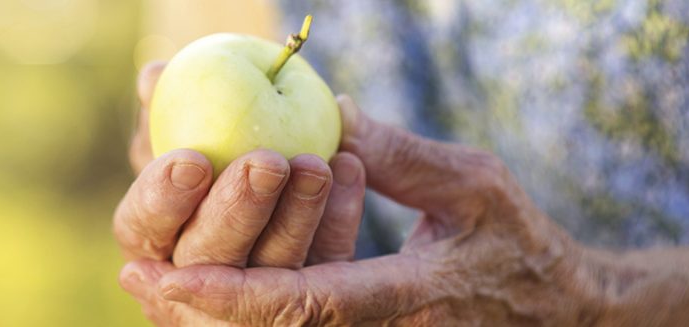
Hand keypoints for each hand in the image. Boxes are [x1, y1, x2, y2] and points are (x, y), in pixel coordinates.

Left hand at [121, 95, 599, 324]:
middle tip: (135, 268)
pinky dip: (237, 294)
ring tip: (147, 266)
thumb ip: (398, 154)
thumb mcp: (471, 183)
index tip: (164, 273)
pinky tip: (196, 268)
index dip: (227, 294)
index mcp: (404, 299)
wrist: (554, 312)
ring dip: (204, 302)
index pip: (302, 304)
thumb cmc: (518, 241)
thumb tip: (327, 113)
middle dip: (193, 308)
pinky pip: (288, 319)